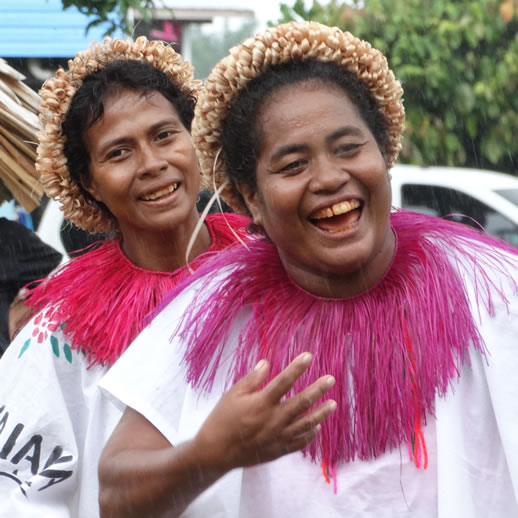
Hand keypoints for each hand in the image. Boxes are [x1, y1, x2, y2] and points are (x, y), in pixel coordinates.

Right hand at [193, 352, 335, 471]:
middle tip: (330, 379)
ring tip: (333, 404)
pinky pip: (299, 443)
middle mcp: (273, 419)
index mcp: (261, 403)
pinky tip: (316, 427)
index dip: (297, 368)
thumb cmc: (222, 420)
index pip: (284, 382)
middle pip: (301, 402)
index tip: (309, 356)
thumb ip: (251, 379)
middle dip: (318, 389)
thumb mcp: (232, 395)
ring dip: (321, 413)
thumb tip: (266, 363)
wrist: (215, 453)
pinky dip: (310, 435)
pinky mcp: (278, 450)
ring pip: (305, 423)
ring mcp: (277, 436)